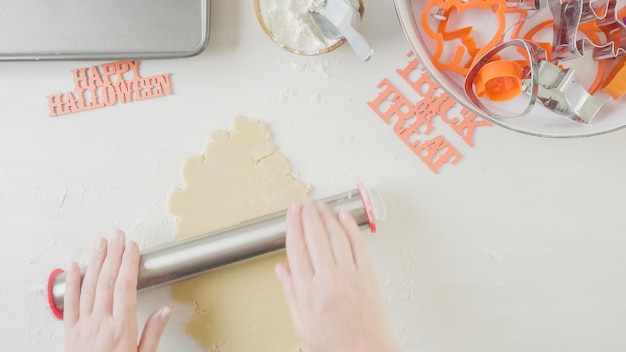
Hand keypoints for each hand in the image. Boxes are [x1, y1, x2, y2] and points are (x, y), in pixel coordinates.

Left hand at [64, 230, 172, 351]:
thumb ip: (153, 333)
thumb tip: (165, 310)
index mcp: (121, 329)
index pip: (125, 287)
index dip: (129, 263)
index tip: (133, 247)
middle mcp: (100, 323)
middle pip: (107, 281)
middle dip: (114, 254)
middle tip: (119, 235)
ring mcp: (83, 326)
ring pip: (90, 286)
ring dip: (96, 261)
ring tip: (102, 242)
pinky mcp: (70, 331)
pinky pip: (70, 302)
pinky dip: (73, 281)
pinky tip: (75, 265)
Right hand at [275, 199, 399, 351]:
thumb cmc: (335, 343)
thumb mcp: (301, 324)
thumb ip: (291, 293)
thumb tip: (282, 271)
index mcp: (308, 291)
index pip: (297, 248)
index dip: (293, 225)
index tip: (292, 213)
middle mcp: (329, 280)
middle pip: (316, 237)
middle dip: (309, 215)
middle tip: (305, 203)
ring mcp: (351, 275)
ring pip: (336, 236)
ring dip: (327, 217)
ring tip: (320, 206)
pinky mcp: (368, 275)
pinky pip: (358, 245)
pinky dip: (350, 228)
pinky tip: (344, 217)